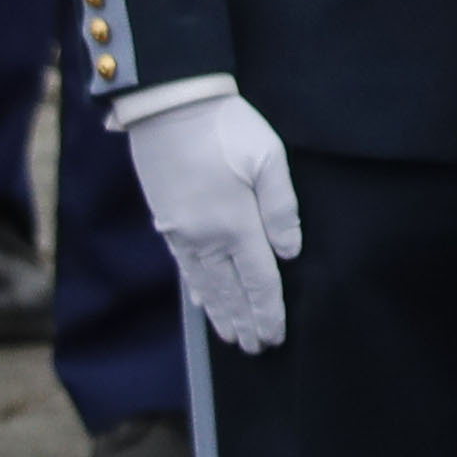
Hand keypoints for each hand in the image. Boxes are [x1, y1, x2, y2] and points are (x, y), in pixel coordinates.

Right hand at [125, 82, 304, 353]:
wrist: (168, 109)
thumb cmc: (226, 128)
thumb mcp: (268, 159)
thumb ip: (281, 208)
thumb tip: (289, 251)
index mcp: (235, 223)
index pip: (259, 279)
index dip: (269, 311)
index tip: (275, 336)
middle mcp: (205, 238)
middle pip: (230, 291)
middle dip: (244, 321)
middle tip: (256, 347)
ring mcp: (182, 233)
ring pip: (205, 284)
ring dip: (219, 314)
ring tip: (230, 336)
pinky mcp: (168, 222)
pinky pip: (185, 268)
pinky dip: (197, 290)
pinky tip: (202, 301)